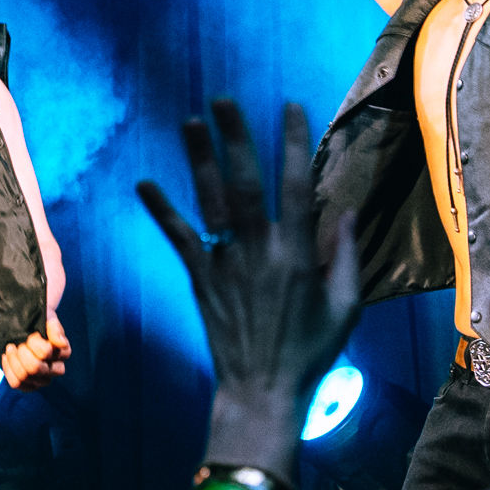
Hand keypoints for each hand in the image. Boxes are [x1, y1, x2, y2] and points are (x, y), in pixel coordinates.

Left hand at [1, 322, 71, 390]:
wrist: (28, 326)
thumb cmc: (39, 320)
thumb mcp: (47, 317)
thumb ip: (55, 328)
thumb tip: (60, 343)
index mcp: (64, 352)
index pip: (45, 353)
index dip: (33, 343)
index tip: (29, 335)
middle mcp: (56, 369)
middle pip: (35, 368)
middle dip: (21, 354)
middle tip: (17, 343)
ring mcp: (43, 379)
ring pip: (24, 378)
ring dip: (13, 361)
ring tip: (10, 348)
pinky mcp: (29, 385)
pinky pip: (17, 384)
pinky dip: (8, 371)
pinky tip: (6, 358)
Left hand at [137, 98, 360, 489]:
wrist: (262, 390)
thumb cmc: (311, 351)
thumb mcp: (346, 306)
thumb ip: (345, 256)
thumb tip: (345, 210)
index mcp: (297, 254)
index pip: (296, 186)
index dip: (292, 143)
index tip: (288, 107)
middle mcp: (259, 250)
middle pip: (245, 182)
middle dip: (236, 137)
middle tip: (224, 99)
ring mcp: (226, 263)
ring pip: (211, 202)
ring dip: (198, 159)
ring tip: (190, 121)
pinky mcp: (202, 279)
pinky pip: (180, 238)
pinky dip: (162, 211)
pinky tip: (144, 183)